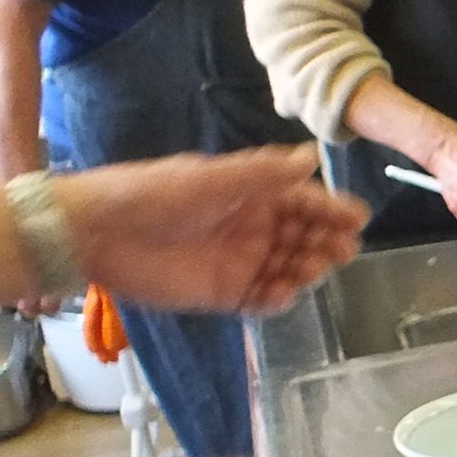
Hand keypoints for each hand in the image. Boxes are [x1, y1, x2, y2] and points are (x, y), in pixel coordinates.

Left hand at [58, 144, 366, 314]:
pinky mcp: (222, 293)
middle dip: (326, 242)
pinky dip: (277, 299)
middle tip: (343, 250)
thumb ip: (264, 173)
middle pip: (303, 237)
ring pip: (288, 268)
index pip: (303, 201)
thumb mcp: (213, 179)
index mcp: (251, 194)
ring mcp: (239, 262)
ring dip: (306, 270)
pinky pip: (261, 300)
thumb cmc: (154, 195)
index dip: (331, 209)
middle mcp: (252, 227)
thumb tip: (313, 156)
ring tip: (311, 271)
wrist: (98, 233)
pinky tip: (284, 295)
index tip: (358, 218)